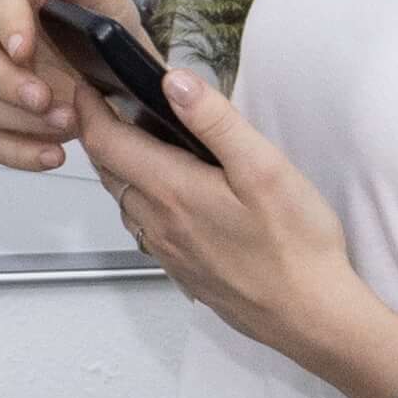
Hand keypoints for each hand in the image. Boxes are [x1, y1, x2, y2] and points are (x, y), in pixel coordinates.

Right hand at [0, 0, 99, 172]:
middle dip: (5, 81)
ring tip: (68, 124)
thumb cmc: (107, 28)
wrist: (120, 78)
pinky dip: (22, 152)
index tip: (25, 48)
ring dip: (21, 119)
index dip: (3, 21)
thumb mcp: (107, 0)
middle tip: (44, 98)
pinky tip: (55, 154)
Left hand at [79, 47, 397, 397]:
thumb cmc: (296, 243)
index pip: (106, 143)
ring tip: (143, 142)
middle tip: (113, 104)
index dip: (89, 110)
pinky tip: (173, 194)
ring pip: (126, 202)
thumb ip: (216, 122)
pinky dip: (143, 200)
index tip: (87, 85)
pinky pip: (146, 229)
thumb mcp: (264, 168)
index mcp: (171, 191)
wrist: (311, 317)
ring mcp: (168, 253)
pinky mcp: (183, 272)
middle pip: (110, 172)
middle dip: (103, 135)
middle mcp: (158, 224)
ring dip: (123, 169)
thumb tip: (173, 81)